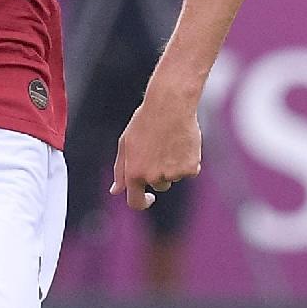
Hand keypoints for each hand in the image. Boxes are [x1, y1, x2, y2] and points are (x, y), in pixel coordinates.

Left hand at [109, 91, 201, 211]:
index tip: (149, 197)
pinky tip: (184, 143)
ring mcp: (172, 174)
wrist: (170, 105)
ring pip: (174, 177)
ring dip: (174, 165)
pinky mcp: (190, 169)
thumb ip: (121, 170)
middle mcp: (152, 177)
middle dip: (160, 172)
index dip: (143, 202)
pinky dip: (189, 161)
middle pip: (159, 186)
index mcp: (133, 173)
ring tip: (171, 141)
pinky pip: (190, 171)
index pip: (135, 202)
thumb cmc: (145, 122)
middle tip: (160, 147)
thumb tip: (116, 191)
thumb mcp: (126, 144)